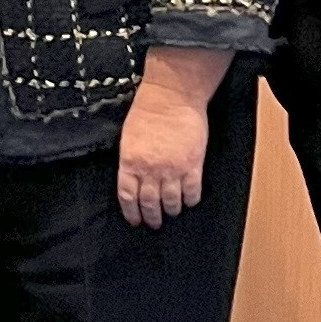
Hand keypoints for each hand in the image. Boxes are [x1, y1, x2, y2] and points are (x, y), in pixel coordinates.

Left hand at [114, 46, 228, 227]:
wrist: (172, 98)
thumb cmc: (148, 112)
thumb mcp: (128, 138)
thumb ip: (130, 161)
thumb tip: (132, 179)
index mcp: (130, 163)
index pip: (128, 196)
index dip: (131, 212)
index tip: (135, 220)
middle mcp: (149, 170)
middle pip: (149, 203)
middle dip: (152, 217)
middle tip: (154, 223)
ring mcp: (172, 169)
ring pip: (171, 201)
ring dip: (171, 210)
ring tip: (172, 213)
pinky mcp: (192, 165)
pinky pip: (192, 191)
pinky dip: (190, 200)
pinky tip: (189, 202)